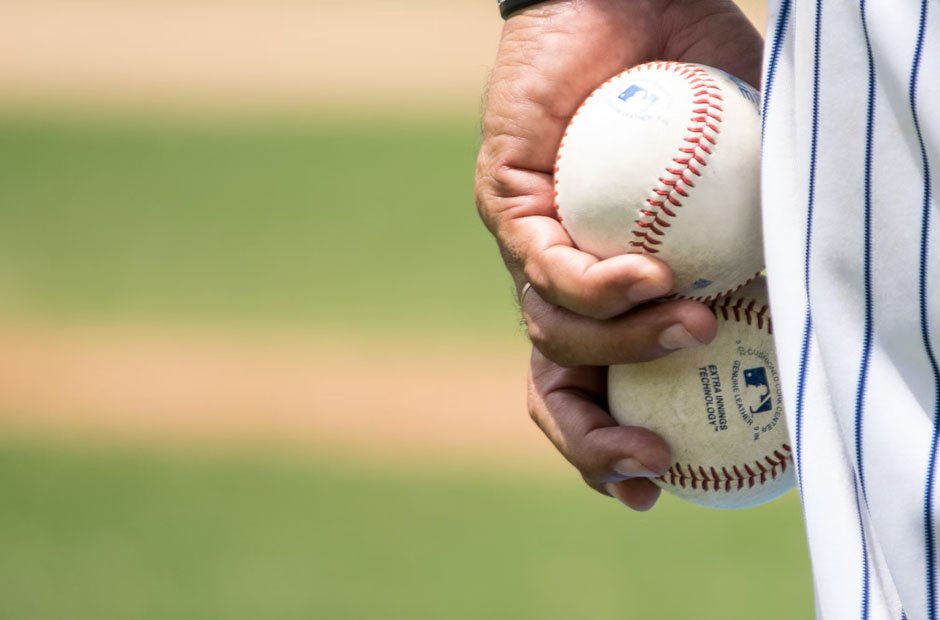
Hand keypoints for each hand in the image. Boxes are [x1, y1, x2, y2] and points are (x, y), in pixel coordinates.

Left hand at [476, 0, 762, 507]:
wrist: (636, 4)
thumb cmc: (700, 86)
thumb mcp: (755, 174)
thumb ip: (772, 237)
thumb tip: (815, 303)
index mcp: (609, 292)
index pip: (596, 389)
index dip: (615, 448)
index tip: (659, 485)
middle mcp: (562, 279)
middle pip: (554, 387)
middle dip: (593, 442)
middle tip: (650, 465)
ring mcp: (531, 244)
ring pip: (551, 334)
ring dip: (625, 348)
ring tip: (691, 322)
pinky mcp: (506, 199)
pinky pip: (542, 264)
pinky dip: (599, 284)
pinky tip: (650, 271)